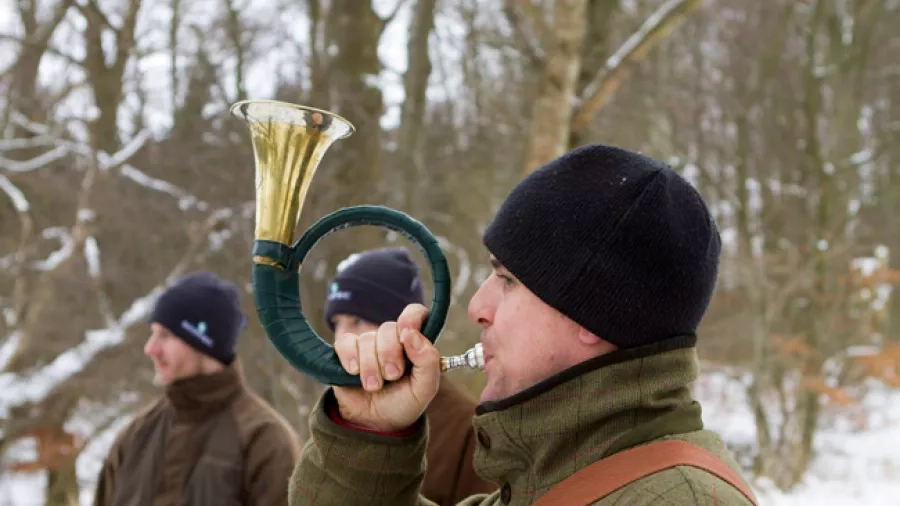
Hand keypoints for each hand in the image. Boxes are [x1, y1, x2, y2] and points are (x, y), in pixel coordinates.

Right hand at [332, 304, 440, 431]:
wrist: (374, 424)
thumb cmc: (403, 403)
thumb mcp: (425, 389)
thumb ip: (428, 361)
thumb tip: (413, 335)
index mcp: (414, 343)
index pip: (415, 313)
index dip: (411, 318)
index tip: (406, 333)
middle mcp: (391, 340)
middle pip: (388, 328)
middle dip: (390, 354)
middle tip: (392, 376)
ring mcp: (368, 345)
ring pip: (367, 339)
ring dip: (371, 366)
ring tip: (374, 386)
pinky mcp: (347, 352)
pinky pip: (345, 343)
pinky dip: (350, 358)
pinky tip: (354, 373)